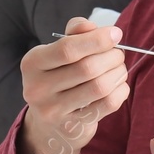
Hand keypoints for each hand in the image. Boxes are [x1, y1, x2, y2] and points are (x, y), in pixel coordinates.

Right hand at [19, 16, 129, 153]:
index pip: (67, 49)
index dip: (96, 39)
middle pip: (87, 68)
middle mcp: (38, 88)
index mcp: (32, 63)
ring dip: (118, 73)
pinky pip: (108, 104)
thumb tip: (92, 26)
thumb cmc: (58, 77)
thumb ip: (75, 33)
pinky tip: (118, 85)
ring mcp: (54, 110)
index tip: (115, 33)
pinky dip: (121, 91)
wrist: (49, 124)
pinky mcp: (73, 127)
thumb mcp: (58, 52)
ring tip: (119, 69)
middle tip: (118, 54)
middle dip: (112, 57)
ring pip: (100, 86)